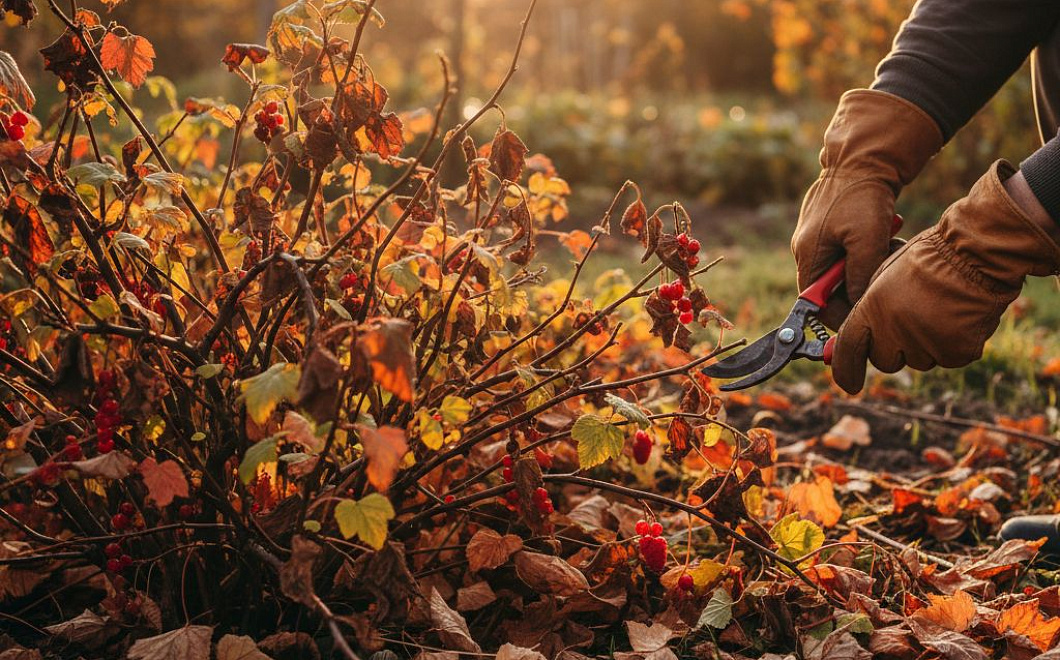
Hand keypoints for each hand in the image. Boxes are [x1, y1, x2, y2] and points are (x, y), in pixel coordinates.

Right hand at [792, 89, 942, 328]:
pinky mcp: (831, 228)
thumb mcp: (866, 241)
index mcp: (807, 255)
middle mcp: (807, 250)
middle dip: (859, 287)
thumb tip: (858, 309)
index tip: (866, 317)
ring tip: (890, 249)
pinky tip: (887, 237)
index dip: (839, 315)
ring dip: (868, 267)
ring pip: (843, 271)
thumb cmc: (862, 197)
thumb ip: (859, 278)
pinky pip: (849, 253)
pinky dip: (869, 252)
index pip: (814, 303)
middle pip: (830, 289)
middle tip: (884, 275)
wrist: (863, 156)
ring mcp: (818, 238)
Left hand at [832, 161, 1059, 393]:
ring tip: (939, 310)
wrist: (977, 254)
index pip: (848, 350)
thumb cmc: (929, 259)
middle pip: (885, 361)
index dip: (846, 370)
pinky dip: (953, 344)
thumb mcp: (885, 277)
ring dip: (924, 345)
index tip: (849, 384)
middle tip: (910, 320)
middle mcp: (895, 332)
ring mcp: (927, 344)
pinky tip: (959, 317)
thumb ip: (868, 311)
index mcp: (872, 309)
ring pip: (919, 360)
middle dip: (894, 348)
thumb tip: (859, 338)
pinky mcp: (957, 352)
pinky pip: (948, 358)